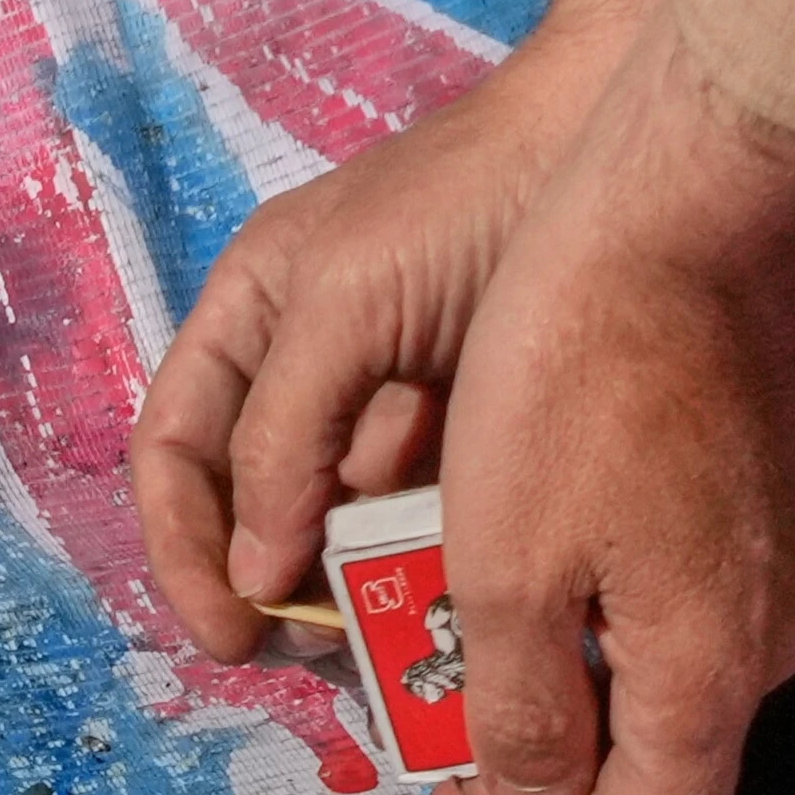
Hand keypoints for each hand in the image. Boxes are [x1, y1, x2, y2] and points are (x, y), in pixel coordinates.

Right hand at [133, 0, 697, 660]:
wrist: (623, 144)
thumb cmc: (468, 199)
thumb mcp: (345, 302)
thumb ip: (282, 436)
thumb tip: (256, 579)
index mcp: (242, 328)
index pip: (171, 459)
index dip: (182, 553)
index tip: (232, 633)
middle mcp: (295, 373)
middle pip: (241, 511)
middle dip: (265, 588)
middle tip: (314, 650)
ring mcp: (377, 408)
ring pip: (329, 532)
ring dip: (343, 589)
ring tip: (385, 631)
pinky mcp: (456, 434)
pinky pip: (412, 523)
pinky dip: (417, 564)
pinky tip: (447, 589)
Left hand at [419, 16, 794, 794]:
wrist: (675, 210)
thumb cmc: (573, 382)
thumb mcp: (505, 573)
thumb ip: (518, 714)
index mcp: (719, 667)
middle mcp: (774, 634)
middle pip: (656, 766)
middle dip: (536, 765)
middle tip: (421, 732)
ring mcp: (780, 567)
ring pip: (658, 688)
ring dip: (552, 690)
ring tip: (445, 654)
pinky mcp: (767, 508)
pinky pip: (675, 609)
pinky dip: (589, 622)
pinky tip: (514, 579)